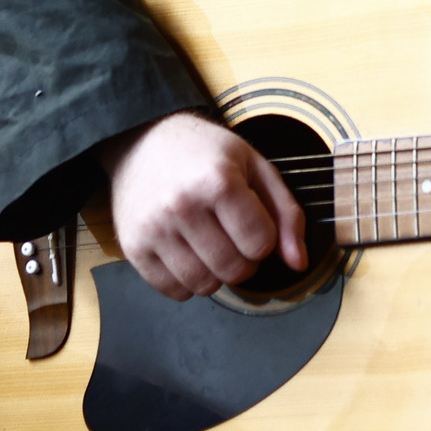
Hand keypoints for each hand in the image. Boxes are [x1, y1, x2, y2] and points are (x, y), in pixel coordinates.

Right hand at [100, 111, 307, 300]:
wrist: (142, 139)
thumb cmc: (205, 152)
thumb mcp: (255, 166)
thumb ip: (285, 213)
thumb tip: (298, 262)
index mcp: (218, 181)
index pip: (260, 244)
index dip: (264, 237)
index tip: (252, 221)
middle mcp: (182, 206)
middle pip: (234, 270)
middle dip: (243, 259)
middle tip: (232, 234)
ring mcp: (153, 229)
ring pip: (204, 286)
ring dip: (216, 273)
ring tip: (210, 243)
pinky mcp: (133, 247)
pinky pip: (173, 291)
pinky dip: (186, 281)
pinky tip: (187, 252)